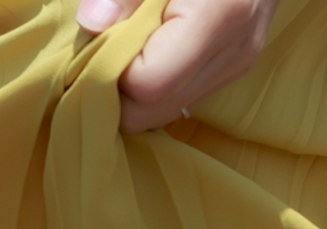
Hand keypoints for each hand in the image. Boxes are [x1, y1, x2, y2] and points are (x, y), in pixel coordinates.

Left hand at [81, 0, 274, 131]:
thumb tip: (90, 21)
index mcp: (216, 18)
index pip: (148, 82)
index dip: (111, 67)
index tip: (97, 38)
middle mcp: (233, 52)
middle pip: (152, 111)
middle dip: (116, 90)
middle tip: (101, 48)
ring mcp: (237, 64)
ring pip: (164, 112)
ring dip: (133, 91)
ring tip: (125, 44)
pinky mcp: (235, 66)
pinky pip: (180, 95)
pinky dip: (155, 83)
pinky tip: (148, 48)